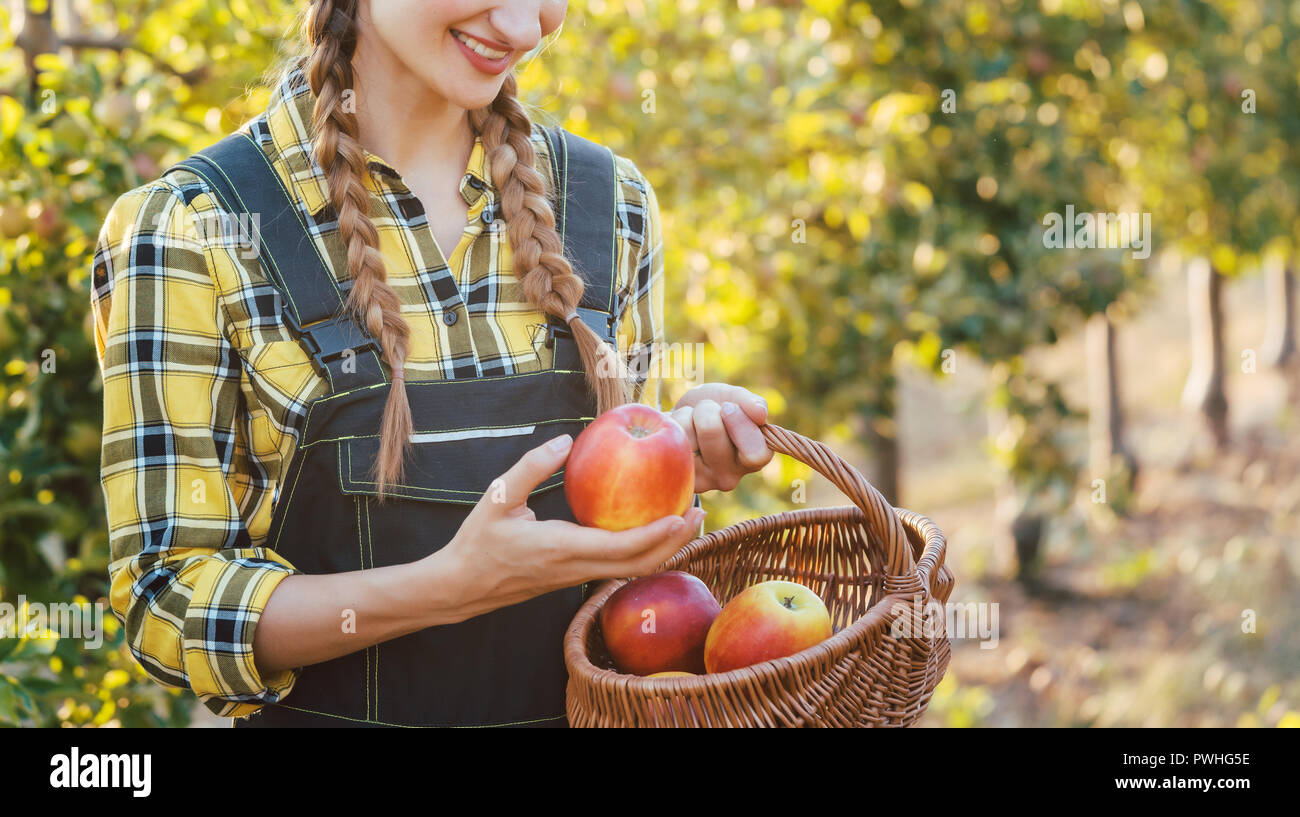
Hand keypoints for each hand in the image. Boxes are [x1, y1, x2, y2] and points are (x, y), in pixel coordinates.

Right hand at [431, 434, 705, 620]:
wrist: (460, 587)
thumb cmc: (478, 541)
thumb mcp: (497, 496)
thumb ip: (531, 467)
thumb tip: (566, 441)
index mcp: (561, 549)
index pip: (620, 548)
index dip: (656, 535)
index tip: (682, 514)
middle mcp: (576, 568)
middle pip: (639, 564)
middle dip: (674, 542)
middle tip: (699, 512)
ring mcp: (577, 578)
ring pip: (632, 570)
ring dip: (663, 549)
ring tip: (685, 520)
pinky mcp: (574, 578)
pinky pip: (618, 568)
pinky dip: (643, 551)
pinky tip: (650, 527)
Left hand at [670, 382, 773, 492]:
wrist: (684, 418)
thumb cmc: (715, 408)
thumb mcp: (734, 397)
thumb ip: (751, 403)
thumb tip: (761, 414)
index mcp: (755, 457)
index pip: (755, 454)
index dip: (740, 424)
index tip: (728, 407)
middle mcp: (731, 476)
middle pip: (711, 432)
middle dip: (707, 410)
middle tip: (709, 411)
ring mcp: (703, 480)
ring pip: (688, 436)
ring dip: (688, 416)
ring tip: (693, 421)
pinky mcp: (679, 477)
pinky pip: (670, 441)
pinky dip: (673, 424)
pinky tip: (680, 433)